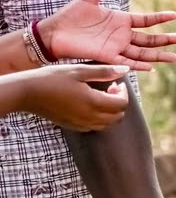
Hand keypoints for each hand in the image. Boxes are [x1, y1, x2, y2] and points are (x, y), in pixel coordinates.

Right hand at [9, 64, 130, 130]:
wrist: (27, 92)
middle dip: (119, 103)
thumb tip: (125, 69)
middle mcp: (88, 117)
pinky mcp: (71, 126)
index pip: (122, 105)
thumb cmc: (53, 78)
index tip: (116, 83)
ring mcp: (79, 124)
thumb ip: (105, 72)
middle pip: (117, 117)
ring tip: (100, 96)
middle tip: (110, 89)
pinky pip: (93, 127)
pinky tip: (89, 105)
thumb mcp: (80, 71)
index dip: (124, 93)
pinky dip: (99, 118)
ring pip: (106, 124)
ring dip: (110, 112)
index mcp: (93, 103)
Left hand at [41, 0, 175, 70]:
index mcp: (121, 20)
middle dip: (168, 40)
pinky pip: (126, 62)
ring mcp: (116, 47)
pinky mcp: (106, 57)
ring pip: (143, 52)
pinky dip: (139, 65)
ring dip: (160, 55)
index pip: (147, 20)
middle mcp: (122, 35)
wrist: (53, 33)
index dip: (161, 18)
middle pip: (151, 39)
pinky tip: (152, 66)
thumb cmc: (70, 16)